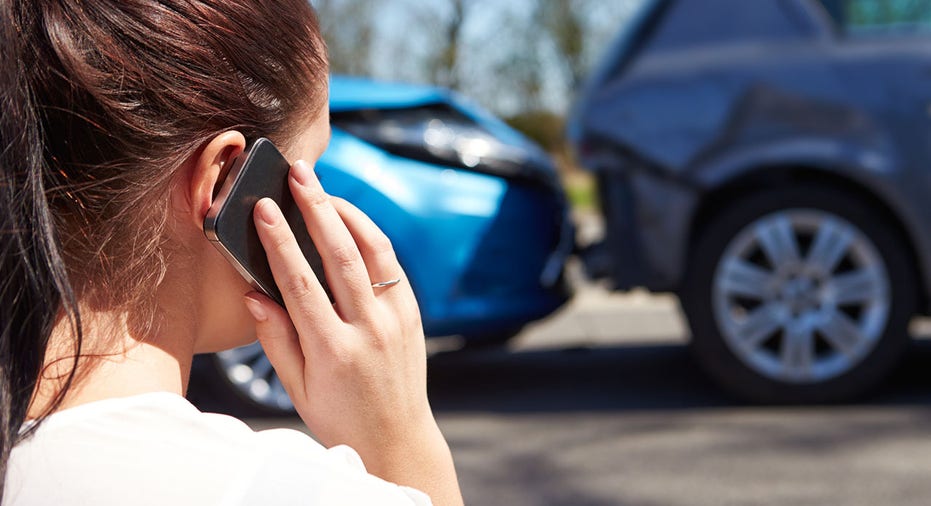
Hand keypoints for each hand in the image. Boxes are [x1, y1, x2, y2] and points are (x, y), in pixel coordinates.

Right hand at [242, 160, 461, 504]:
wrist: (397, 438)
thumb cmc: (339, 416)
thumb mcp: (297, 389)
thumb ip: (275, 340)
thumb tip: (254, 293)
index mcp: (333, 351)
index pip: (301, 283)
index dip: (280, 241)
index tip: (263, 208)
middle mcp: (369, 330)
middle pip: (340, 254)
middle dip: (316, 207)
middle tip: (299, 173)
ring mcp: (396, 320)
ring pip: (373, 251)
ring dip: (347, 212)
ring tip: (322, 188)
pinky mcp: (413, 314)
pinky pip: (391, 265)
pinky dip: (370, 236)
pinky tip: (350, 219)